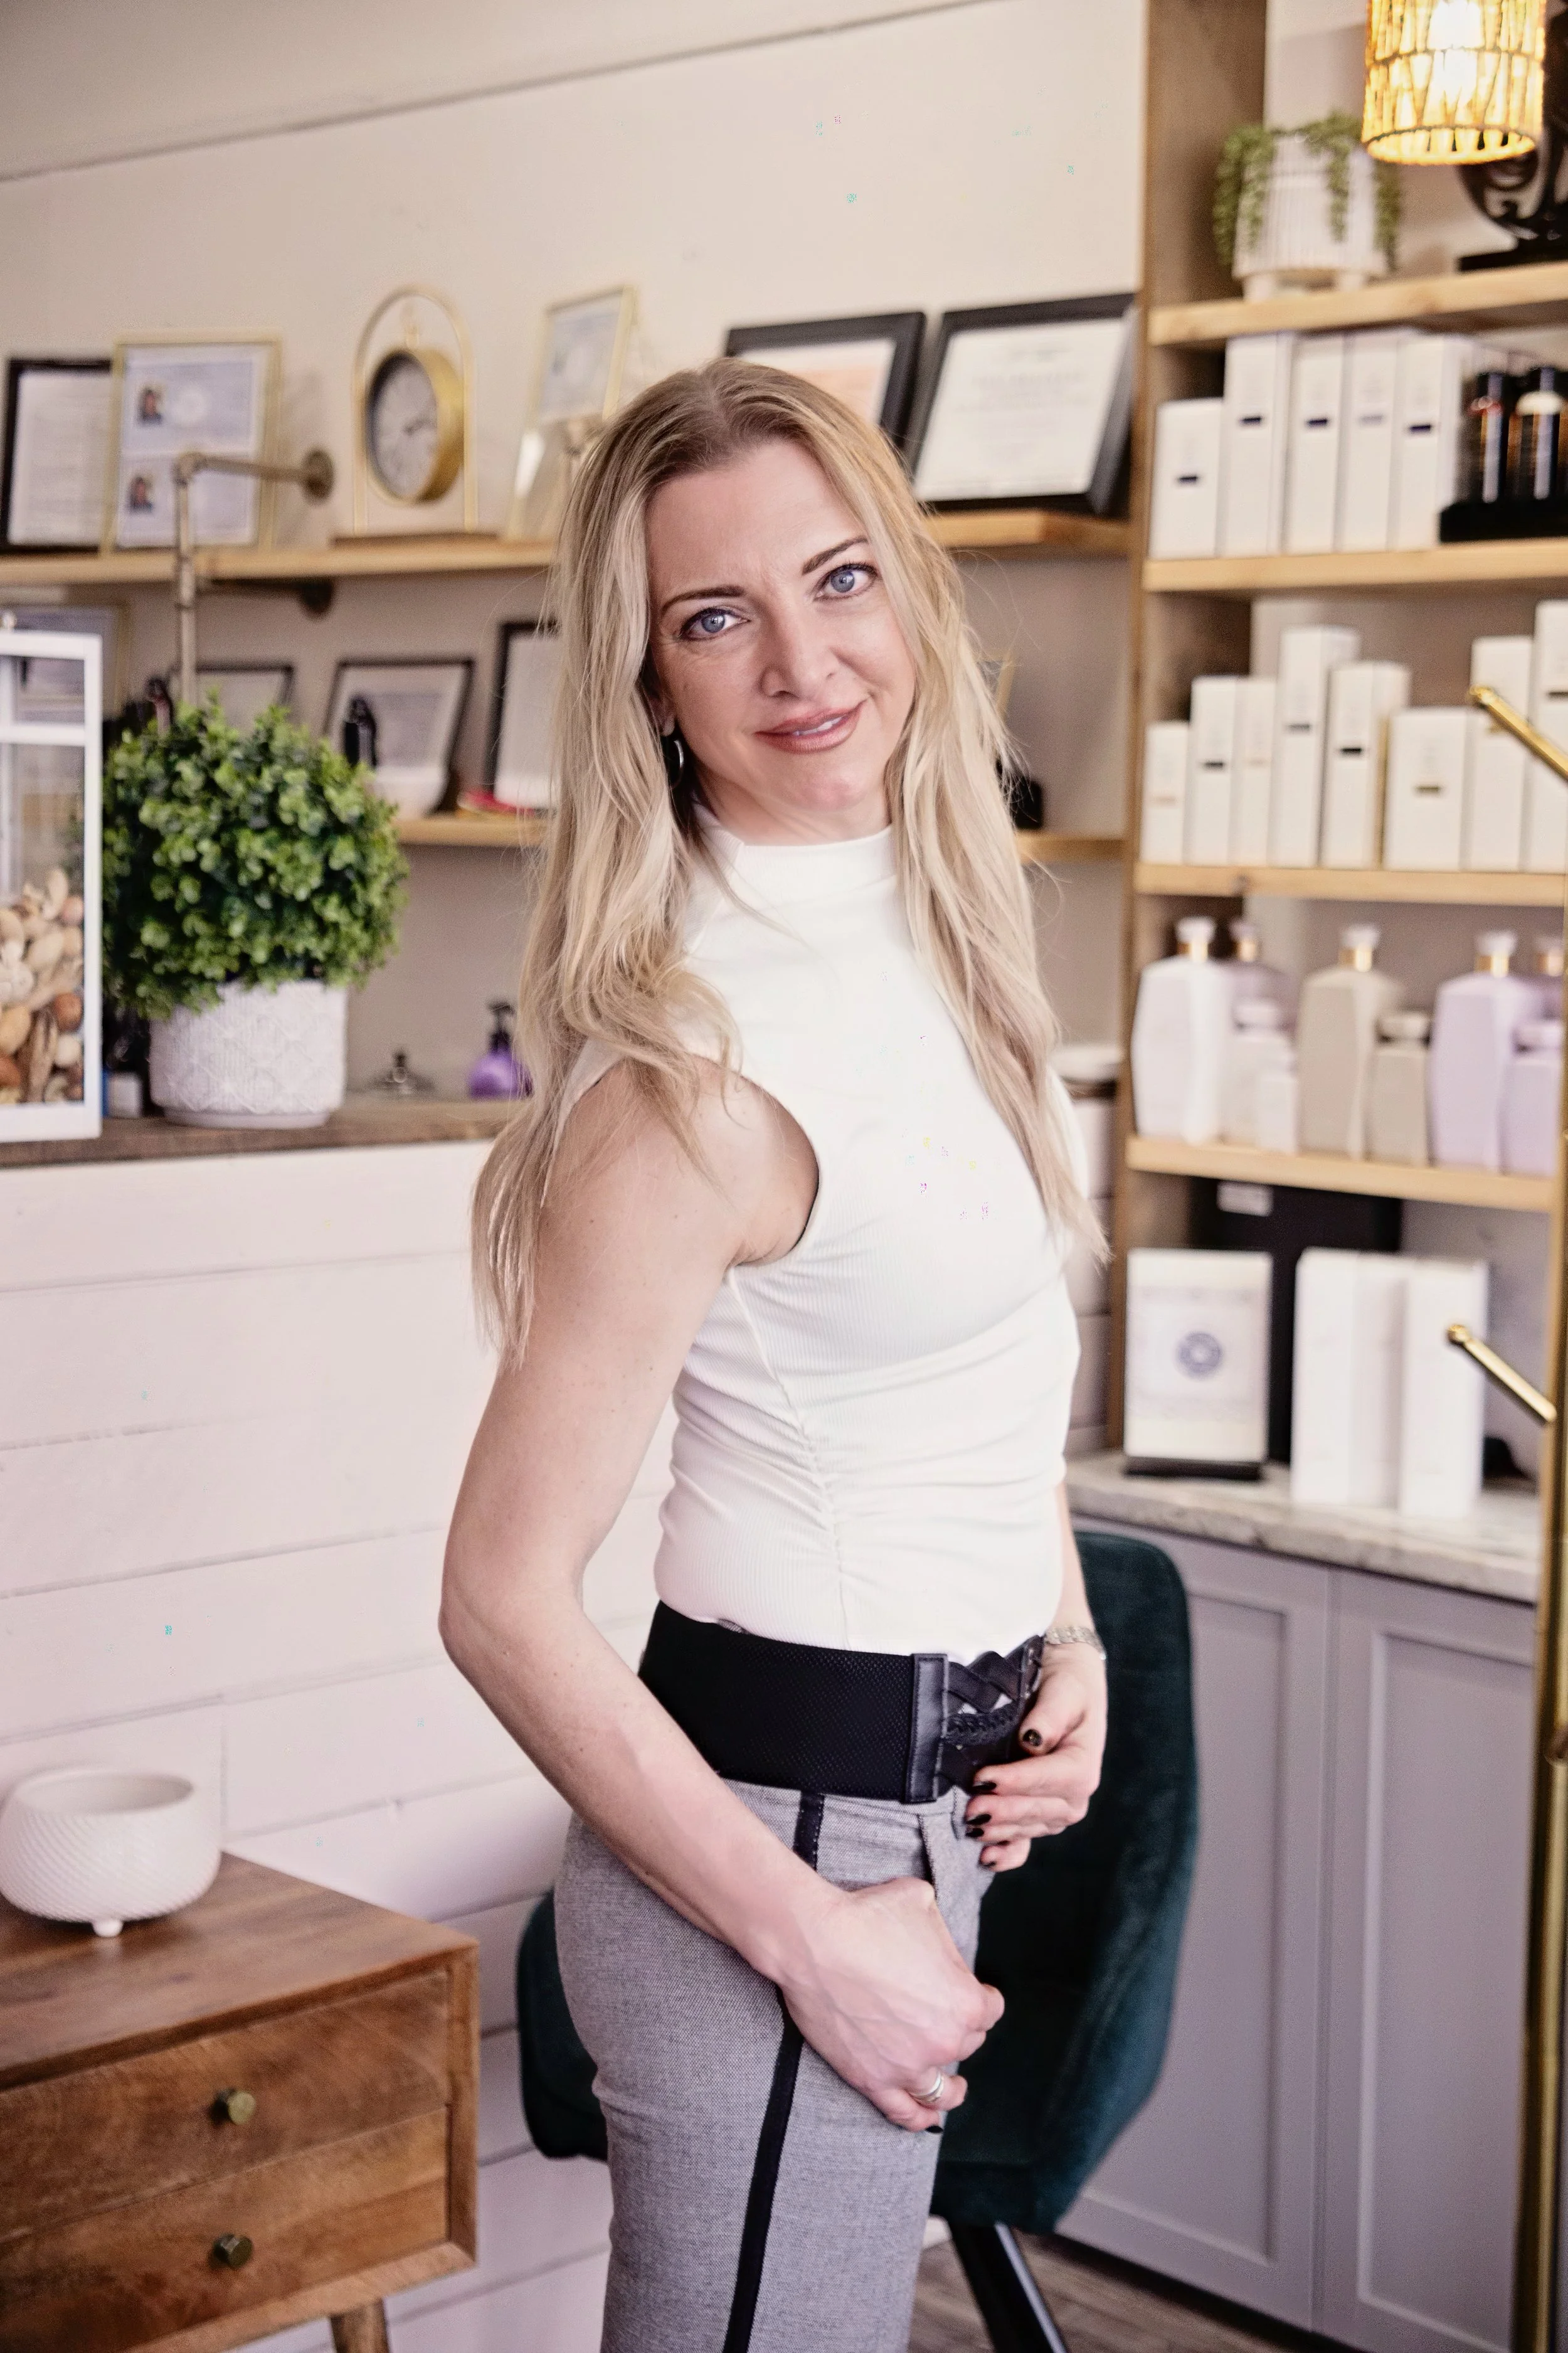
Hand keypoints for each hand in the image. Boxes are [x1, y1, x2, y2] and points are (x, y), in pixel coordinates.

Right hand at [778, 1876, 1003, 2130]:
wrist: (814, 1941)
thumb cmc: (867, 1915)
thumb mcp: (923, 1903)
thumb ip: (943, 1934)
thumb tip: (939, 1945)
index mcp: (965, 2000)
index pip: (990, 2008)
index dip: (982, 1997)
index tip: (973, 1993)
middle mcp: (945, 2040)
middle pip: (966, 2043)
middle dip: (959, 2028)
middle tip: (939, 2015)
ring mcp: (909, 2066)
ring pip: (943, 2089)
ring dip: (951, 2088)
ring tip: (955, 2087)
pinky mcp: (872, 2080)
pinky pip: (904, 2113)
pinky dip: (919, 2119)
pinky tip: (927, 2119)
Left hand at [965, 1643, 1106, 1870]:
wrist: (1072, 1690)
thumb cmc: (1068, 1688)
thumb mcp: (1065, 1691)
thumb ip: (1049, 1716)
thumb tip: (1032, 1739)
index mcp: (1083, 1765)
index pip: (1048, 1778)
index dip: (1016, 1781)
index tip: (984, 1778)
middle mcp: (1076, 1795)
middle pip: (1036, 1808)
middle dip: (1003, 1810)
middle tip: (971, 1808)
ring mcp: (1059, 1811)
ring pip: (1028, 1826)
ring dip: (1000, 1829)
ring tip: (971, 1827)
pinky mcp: (1042, 1816)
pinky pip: (1027, 1841)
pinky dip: (1009, 1853)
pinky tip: (987, 1860)